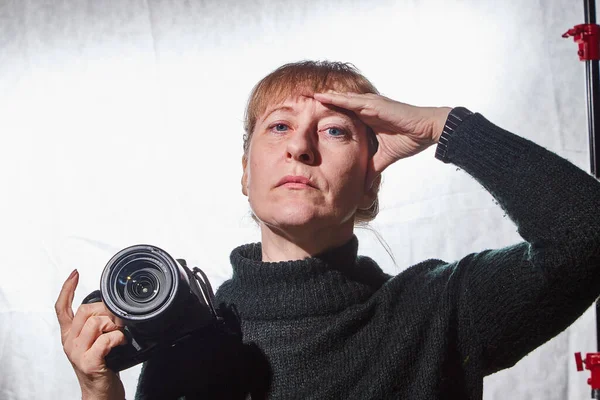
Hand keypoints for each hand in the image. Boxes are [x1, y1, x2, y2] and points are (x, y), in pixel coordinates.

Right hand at [55, 270, 126, 399]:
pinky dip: (118, 338)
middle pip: (86, 310)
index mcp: (70, 335)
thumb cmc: (102, 365)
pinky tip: (121, 343)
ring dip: (114, 326)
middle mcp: (70, 342)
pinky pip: (106, 339)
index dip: (67, 289)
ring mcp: (77, 352)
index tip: (74, 273)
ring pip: (96, 322)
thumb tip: (112, 308)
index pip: (62, 308)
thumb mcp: (96, 341)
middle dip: (106, 311)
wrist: (100, 392)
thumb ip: (97, 324)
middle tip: (117, 323)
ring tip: (118, 335)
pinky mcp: (89, 362)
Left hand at [313, 91, 451, 188]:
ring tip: (304, 95)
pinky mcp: (375, 104)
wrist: (426, 131)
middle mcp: (365, 109)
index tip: (307, 116)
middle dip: (318, 103)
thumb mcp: (382, 158)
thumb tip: (362, 186)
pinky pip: (352, 100)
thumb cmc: (408, 139)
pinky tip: (323, 96)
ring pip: (340, 99)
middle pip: (336, 104)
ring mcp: (370, 104)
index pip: (340, 116)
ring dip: (322, 97)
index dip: (324, 115)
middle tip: (298, 100)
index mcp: (366, 119)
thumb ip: (371, 169)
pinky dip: (337, 98)